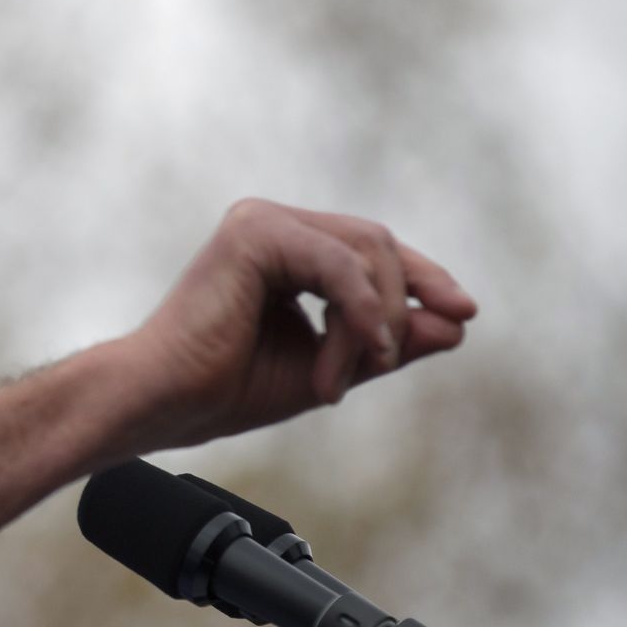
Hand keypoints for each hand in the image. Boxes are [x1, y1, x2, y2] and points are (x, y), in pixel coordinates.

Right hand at [131, 198, 477, 446]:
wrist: (163, 403)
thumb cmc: (224, 391)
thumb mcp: (330, 367)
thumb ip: (386, 343)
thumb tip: (458, 325)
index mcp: (281, 250)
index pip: (371, 251)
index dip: (421, 280)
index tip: (462, 315)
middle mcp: (271, 225)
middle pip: (377, 243)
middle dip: (404, 301)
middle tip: (388, 361)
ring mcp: (261, 222)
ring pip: (366, 251)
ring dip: (373, 321)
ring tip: (342, 378)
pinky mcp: (254, 233)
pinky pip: (340, 264)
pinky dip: (359, 311)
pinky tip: (361, 349)